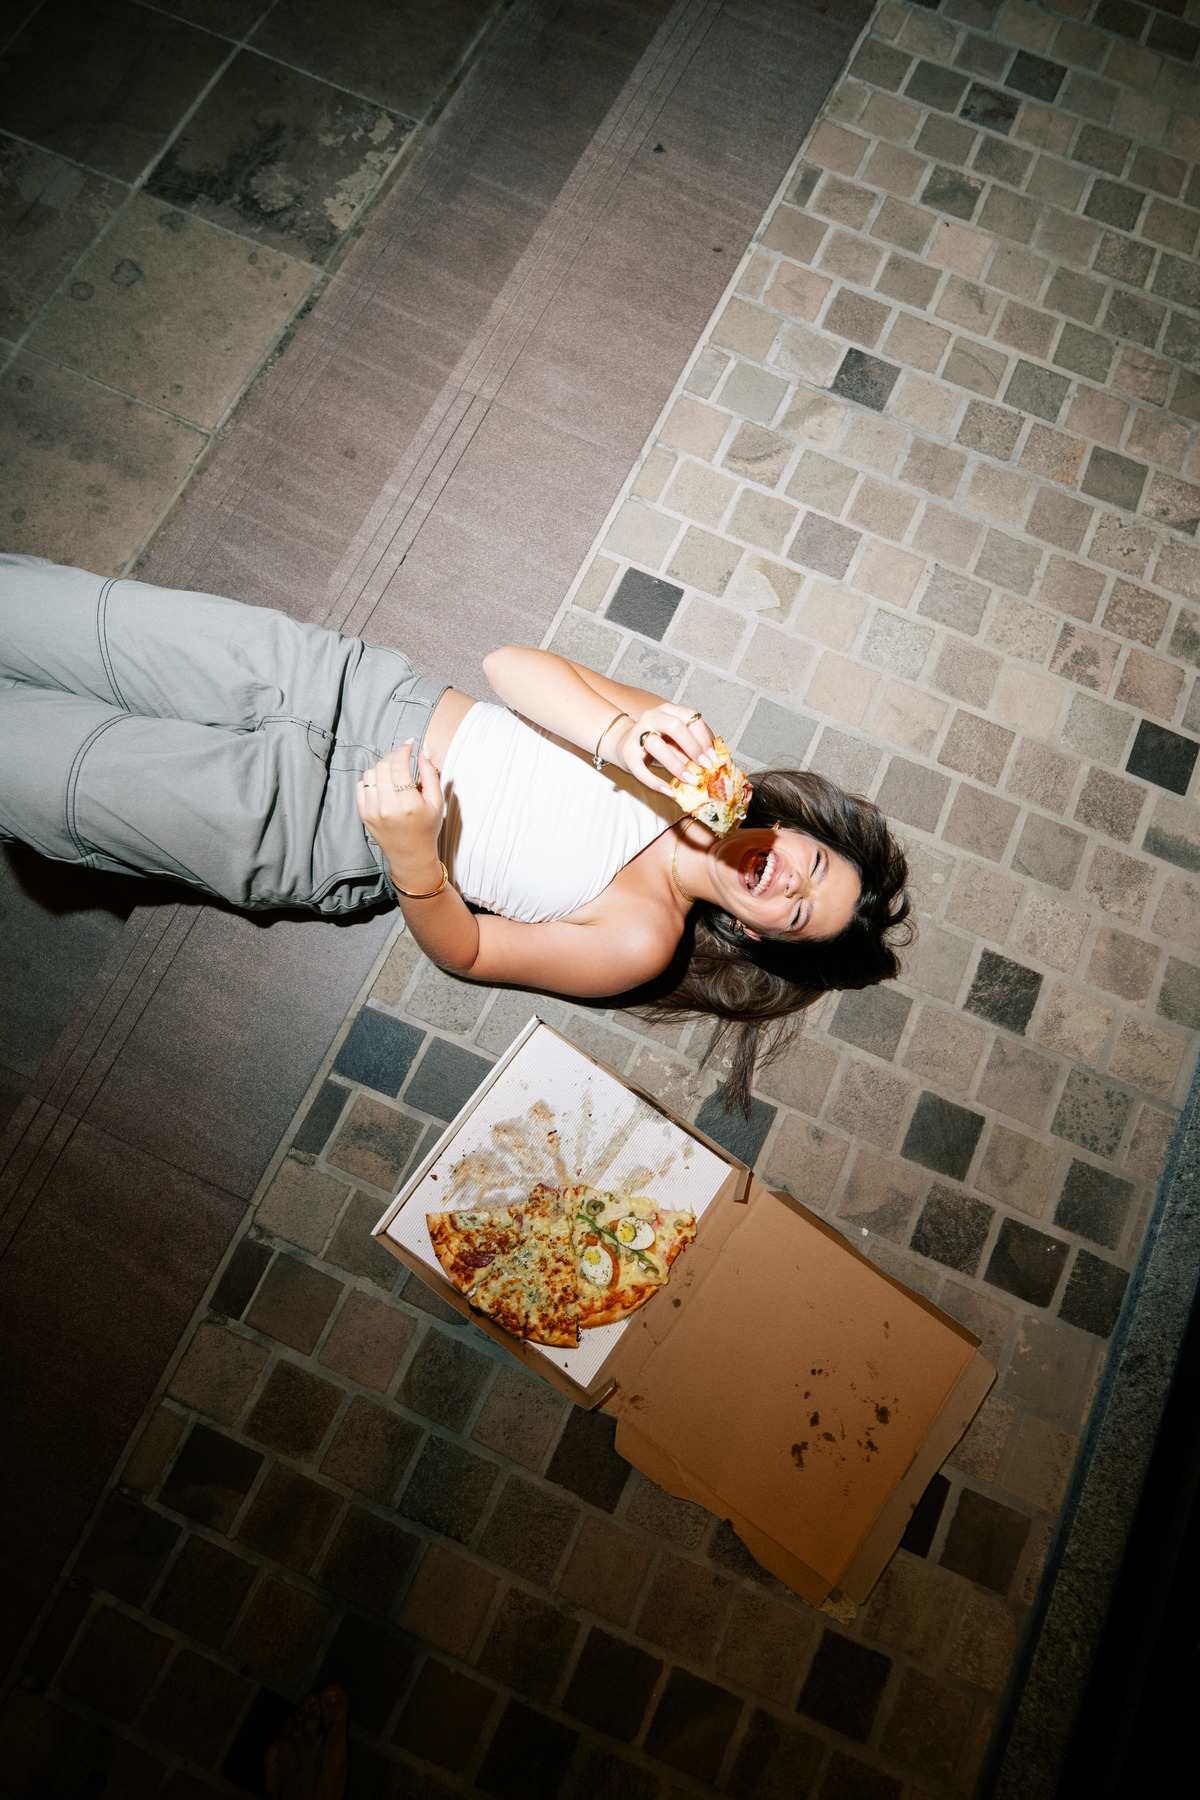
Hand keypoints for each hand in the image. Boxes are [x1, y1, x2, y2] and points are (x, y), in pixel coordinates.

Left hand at [355, 741, 443, 879]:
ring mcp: (372, 812)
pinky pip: (361, 786)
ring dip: (382, 767)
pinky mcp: (364, 814)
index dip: (404, 749)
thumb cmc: (427, 828)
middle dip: (394, 756)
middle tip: (403, 757)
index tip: (409, 744)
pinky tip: (384, 784)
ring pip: (370, 773)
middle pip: (383, 766)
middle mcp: (388, 807)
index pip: (400, 765)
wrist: (411, 855)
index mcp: (408, 804)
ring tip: (394, 772)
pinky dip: (371, 780)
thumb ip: (430, 773)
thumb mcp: (436, 802)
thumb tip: (423, 749)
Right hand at [616, 705, 715, 796]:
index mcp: (668, 711)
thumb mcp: (675, 740)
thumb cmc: (657, 742)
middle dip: (693, 747)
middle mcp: (652, 717)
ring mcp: (637, 734)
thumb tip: (710, 762)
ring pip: (657, 746)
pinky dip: (655, 782)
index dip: (703, 737)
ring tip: (690, 780)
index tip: (713, 757)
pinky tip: (668, 790)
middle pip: (674, 726)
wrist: (624, 743)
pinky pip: (640, 769)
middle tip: (704, 765)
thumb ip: (691, 746)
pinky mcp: (627, 753)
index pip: (690, 717)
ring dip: (676, 765)